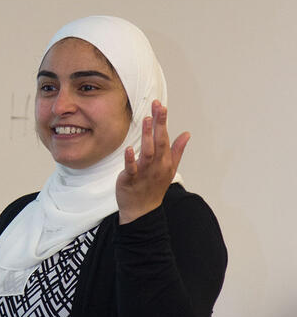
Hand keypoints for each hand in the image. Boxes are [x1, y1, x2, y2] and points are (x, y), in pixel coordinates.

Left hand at [116, 100, 189, 223]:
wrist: (142, 211)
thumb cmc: (154, 187)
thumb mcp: (169, 168)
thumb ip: (177, 150)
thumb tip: (187, 134)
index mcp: (165, 161)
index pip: (165, 137)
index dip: (163, 121)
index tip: (161, 105)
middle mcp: (157, 165)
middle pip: (159, 141)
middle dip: (159, 123)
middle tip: (158, 106)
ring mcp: (144, 172)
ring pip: (147, 152)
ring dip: (147, 136)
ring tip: (146, 120)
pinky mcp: (130, 180)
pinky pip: (131, 168)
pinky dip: (130, 159)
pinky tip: (129, 148)